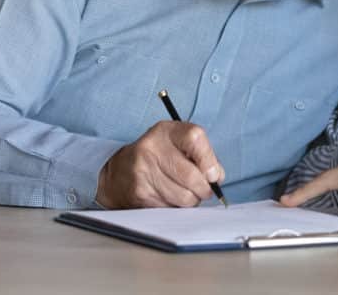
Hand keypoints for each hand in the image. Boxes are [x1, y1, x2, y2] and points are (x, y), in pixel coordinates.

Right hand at [96, 121, 224, 208]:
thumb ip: (204, 156)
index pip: (195, 138)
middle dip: (204, 188)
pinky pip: (170, 207)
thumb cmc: (160, 156)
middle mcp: (151, 148)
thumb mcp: (180, 144)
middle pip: (191, 175)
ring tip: (188, 194)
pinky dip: (177, 207)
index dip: (209, 160)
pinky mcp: (139, 193)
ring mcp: (142, 171)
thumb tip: (216, 177)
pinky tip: (171, 198)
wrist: (120, 171)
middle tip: (205, 190)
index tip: (214, 174)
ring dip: (192, 200)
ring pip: (183, 196)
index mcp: (166, 131)